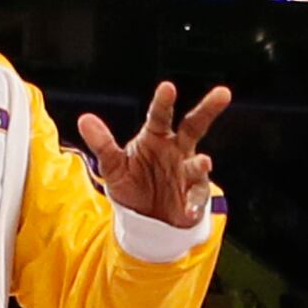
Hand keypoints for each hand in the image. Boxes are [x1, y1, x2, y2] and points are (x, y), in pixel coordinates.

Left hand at [76, 81, 228, 230]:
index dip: (164, 102)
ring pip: (199, 162)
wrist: (145, 219)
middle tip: (223, 93)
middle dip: (208, 110)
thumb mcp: (113, 166)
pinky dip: (193, 202)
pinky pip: (197, 195)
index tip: (168, 88)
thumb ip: (102, 144)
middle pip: (195, 126)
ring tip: (203, 163)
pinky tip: (188, 209)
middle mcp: (176, 149)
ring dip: (200, 163)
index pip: (160, 116)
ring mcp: (187, 171)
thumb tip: (84, 120)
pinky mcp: (194, 194)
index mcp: (156, 137)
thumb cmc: (132, 184)